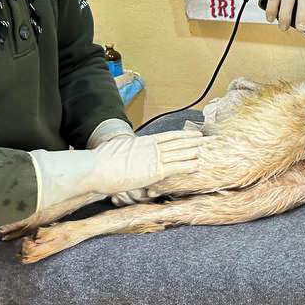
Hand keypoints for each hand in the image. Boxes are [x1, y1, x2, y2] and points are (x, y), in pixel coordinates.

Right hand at [30, 130, 204, 208]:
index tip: (195, 134)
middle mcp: (152, 148)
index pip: (169, 137)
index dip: (184, 135)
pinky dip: (188, 165)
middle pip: (178, 142)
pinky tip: (198, 164)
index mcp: (143, 142)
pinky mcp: (154, 171)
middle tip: (208, 139)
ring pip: (180, 153)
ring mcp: (154, 158)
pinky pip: (176, 167)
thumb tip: (128, 159)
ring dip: (195, 151)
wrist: (96, 168)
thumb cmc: (101, 163)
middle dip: (194, 141)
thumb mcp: (117, 153)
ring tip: (208, 150)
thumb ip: (128, 154)